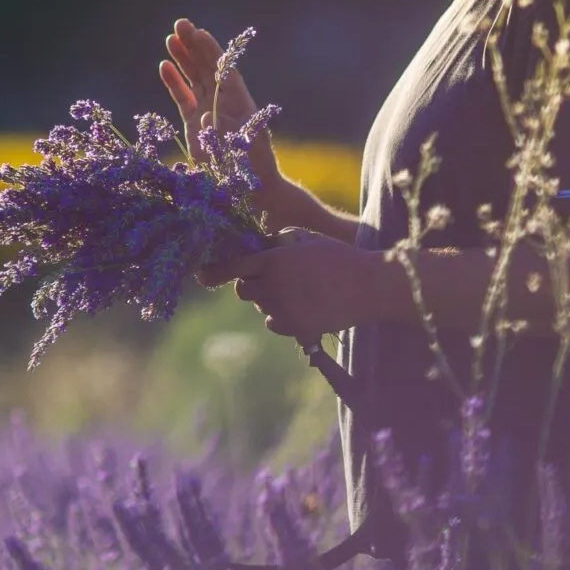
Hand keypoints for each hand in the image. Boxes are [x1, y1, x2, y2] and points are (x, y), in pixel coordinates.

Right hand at [159, 19, 279, 189]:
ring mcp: (208, 110)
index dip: (211, 50)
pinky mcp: (194, 123)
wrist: (251, 189)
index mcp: (239, 100)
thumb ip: (221, 131)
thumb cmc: (252, 166)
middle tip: (180, 24)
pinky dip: (174, 82)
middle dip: (193, 45)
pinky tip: (165, 66)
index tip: (199, 32)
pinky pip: (182, 97)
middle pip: (206, 67)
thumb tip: (203, 116)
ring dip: (183, 58)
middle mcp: (223, 100)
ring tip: (170, 38)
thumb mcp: (240, 147)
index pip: (223, 68)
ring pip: (193, 78)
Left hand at [202, 228, 379, 338]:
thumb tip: (254, 251)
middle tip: (272, 277)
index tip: (201, 275)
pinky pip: (273, 323)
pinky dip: (281, 316)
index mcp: (273, 261)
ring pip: (260, 306)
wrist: (369, 286)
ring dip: (269, 299)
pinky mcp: (295, 329)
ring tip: (299, 290)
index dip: (214, 271)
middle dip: (252, 283)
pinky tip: (302, 306)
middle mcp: (273, 287)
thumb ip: (275, 244)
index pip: (233, 267)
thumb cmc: (337, 257)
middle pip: (243, 291)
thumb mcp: (304, 239)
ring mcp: (283, 311)